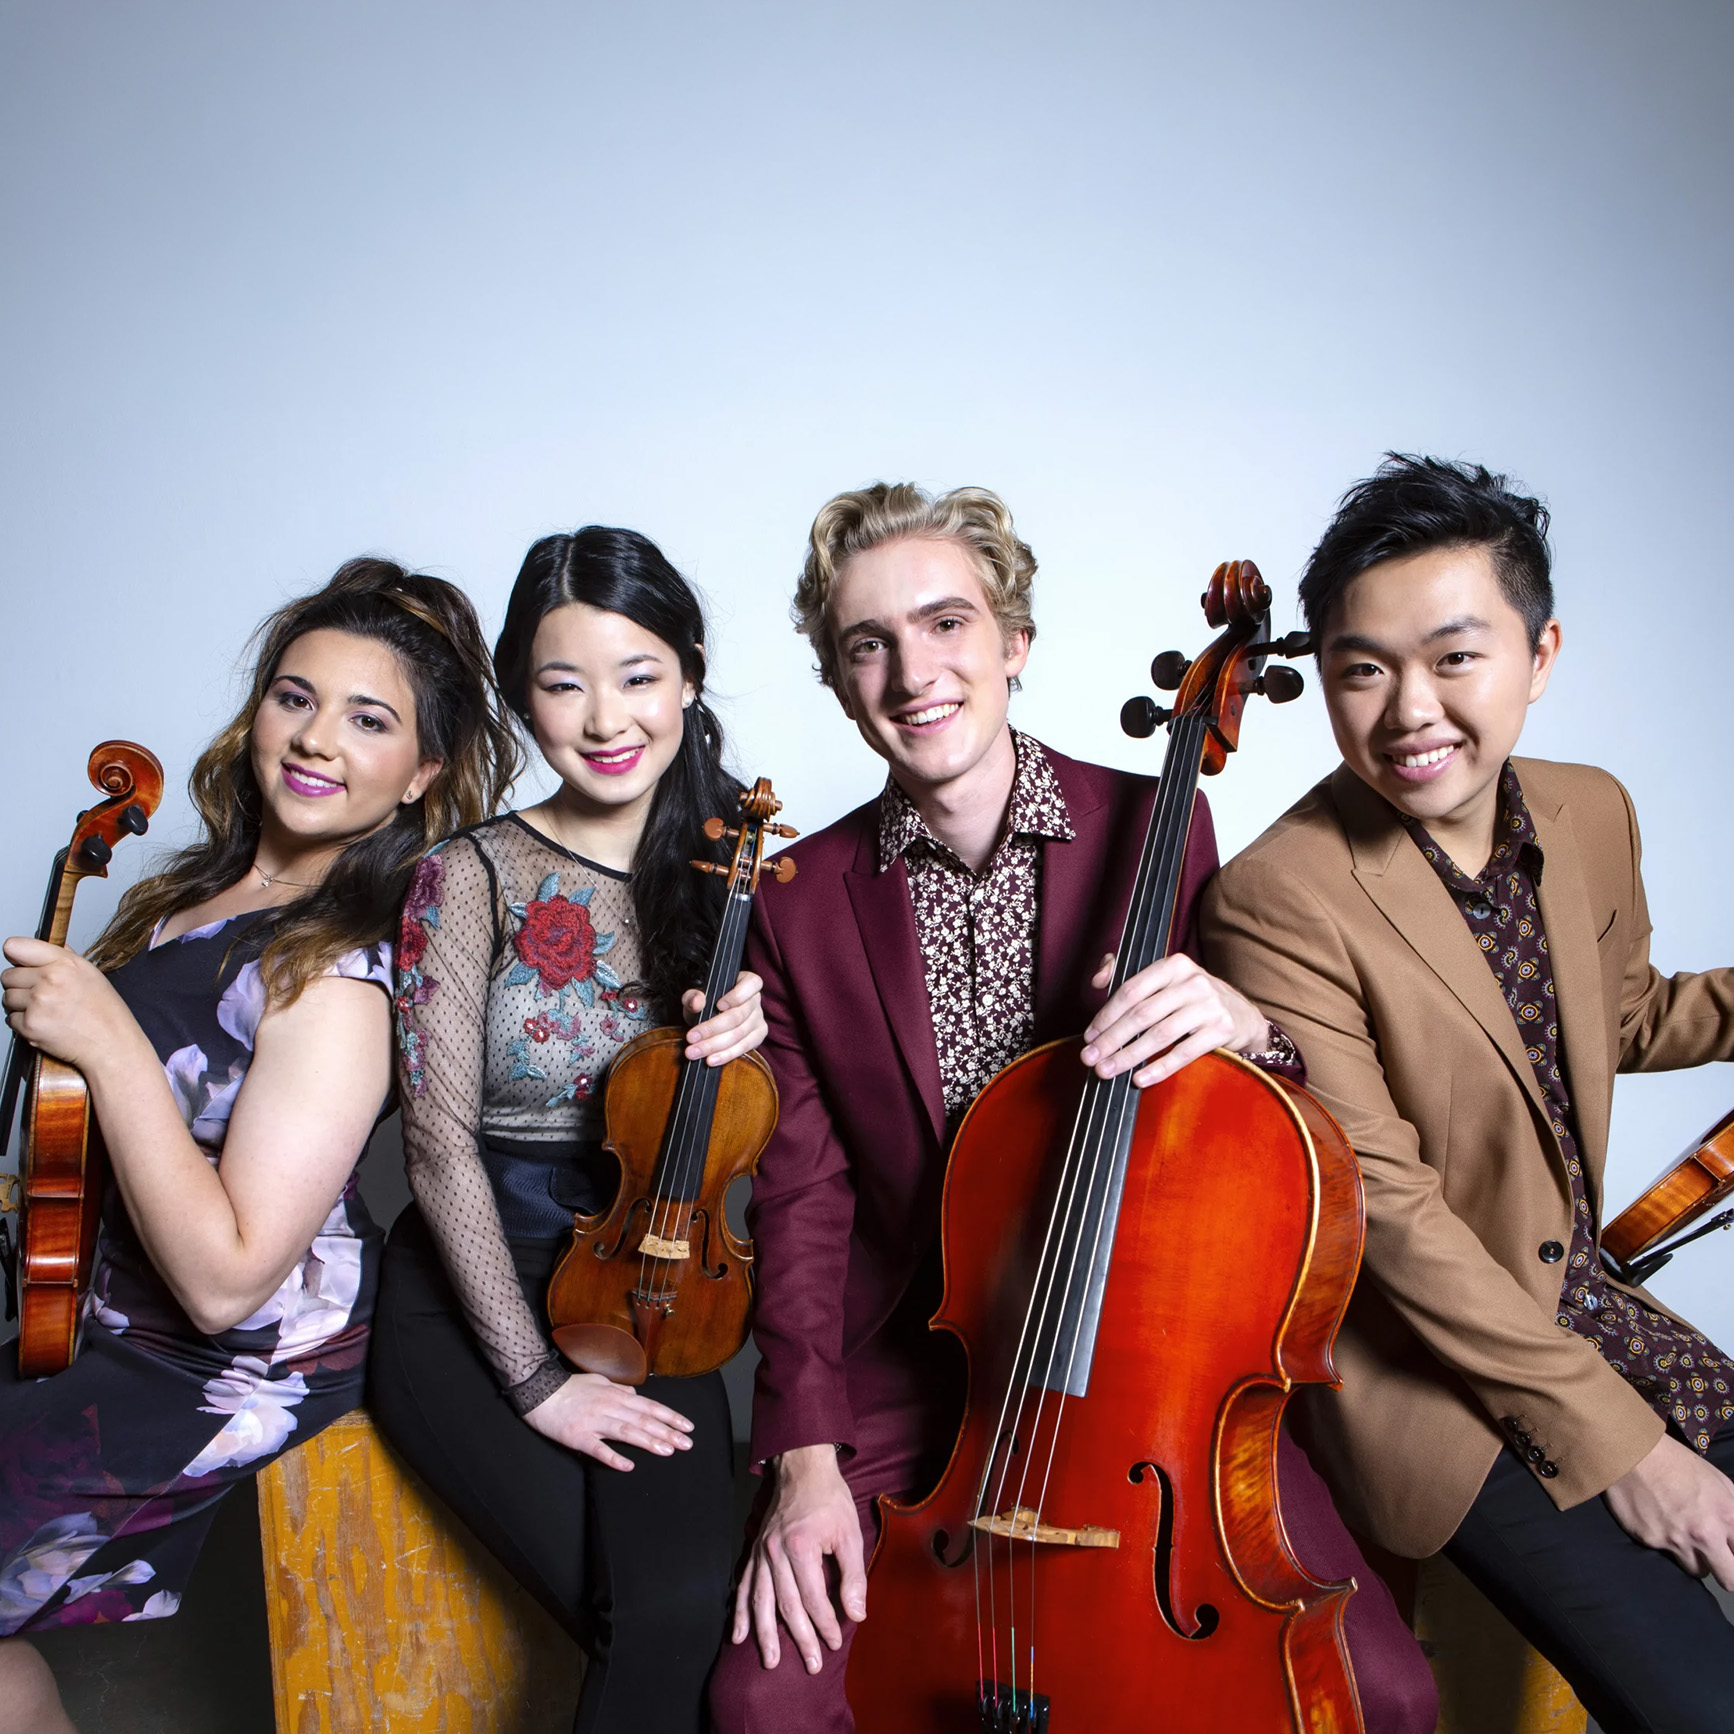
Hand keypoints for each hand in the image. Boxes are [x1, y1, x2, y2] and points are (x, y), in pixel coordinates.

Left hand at [2, 937, 140, 1072]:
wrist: (110, 1043)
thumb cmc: (105, 1011)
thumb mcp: (90, 973)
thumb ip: (62, 957)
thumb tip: (40, 948)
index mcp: (65, 963)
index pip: (16, 947)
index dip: (16, 956)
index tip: (20, 963)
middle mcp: (49, 980)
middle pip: (8, 976)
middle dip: (20, 985)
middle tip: (42, 994)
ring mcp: (38, 1003)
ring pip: (8, 998)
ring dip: (20, 1005)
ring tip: (46, 1010)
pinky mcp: (30, 1025)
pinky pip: (11, 1019)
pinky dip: (24, 1023)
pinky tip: (45, 1023)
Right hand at [522, 1372, 695, 1471]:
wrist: (539, 1391)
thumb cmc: (569, 1387)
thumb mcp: (598, 1381)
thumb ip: (619, 1390)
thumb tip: (636, 1396)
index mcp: (615, 1395)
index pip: (649, 1406)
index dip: (670, 1416)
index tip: (688, 1426)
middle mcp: (609, 1407)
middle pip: (643, 1420)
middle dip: (667, 1432)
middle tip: (687, 1443)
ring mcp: (594, 1422)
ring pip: (627, 1432)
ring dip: (649, 1442)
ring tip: (668, 1451)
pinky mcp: (578, 1436)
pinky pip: (598, 1449)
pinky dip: (614, 1457)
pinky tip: (629, 1466)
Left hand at [682, 970, 766, 1066]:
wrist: (712, 1020)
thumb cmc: (707, 1003)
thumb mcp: (697, 997)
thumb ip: (694, 997)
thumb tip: (697, 1002)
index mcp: (747, 982)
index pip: (751, 984)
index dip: (736, 996)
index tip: (718, 1005)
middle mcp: (756, 1000)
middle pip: (738, 1016)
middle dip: (712, 1029)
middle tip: (691, 1038)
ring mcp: (759, 1019)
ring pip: (739, 1034)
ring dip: (714, 1045)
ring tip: (694, 1052)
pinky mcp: (758, 1037)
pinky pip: (744, 1048)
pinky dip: (726, 1055)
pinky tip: (711, 1060)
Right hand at [731, 1442, 865, 1671]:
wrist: (802, 1467)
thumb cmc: (830, 1499)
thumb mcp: (850, 1533)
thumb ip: (852, 1576)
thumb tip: (856, 1613)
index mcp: (800, 1546)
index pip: (813, 1598)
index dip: (826, 1623)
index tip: (835, 1642)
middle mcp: (775, 1552)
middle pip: (786, 1606)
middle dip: (799, 1639)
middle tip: (811, 1665)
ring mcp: (761, 1552)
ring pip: (760, 1601)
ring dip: (765, 1634)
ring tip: (769, 1661)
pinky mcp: (754, 1550)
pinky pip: (743, 1585)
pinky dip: (739, 1612)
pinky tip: (739, 1635)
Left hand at [1080, 952, 1270, 1088]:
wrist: (1241, 1015)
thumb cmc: (1191, 999)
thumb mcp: (1165, 979)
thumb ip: (1127, 974)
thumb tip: (1097, 980)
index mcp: (1173, 966)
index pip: (1131, 991)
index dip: (1106, 1015)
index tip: (1089, 1036)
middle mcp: (1192, 982)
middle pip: (1142, 1014)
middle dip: (1111, 1040)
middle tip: (1090, 1059)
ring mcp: (1209, 1006)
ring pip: (1160, 1035)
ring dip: (1129, 1056)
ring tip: (1107, 1071)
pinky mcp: (1222, 1029)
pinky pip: (1184, 1053)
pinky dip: (1159, 1068)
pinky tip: (1139, 1079)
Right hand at [1603, 1433, 1733, 1589]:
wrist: (1633, 1451)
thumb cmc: (1678, 1462)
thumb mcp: (1720, 1481)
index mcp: (1727, 1517)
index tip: (1731, 1554)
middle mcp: (1705, 1535)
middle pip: (1729, 1580)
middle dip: (1726, 1573)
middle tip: (1717, 1560)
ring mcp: (1677, 1540)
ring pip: (1697, 1570)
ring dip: (1695, 1558)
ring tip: (1684, 1536)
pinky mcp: (1651, 1541)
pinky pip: (1667, 1554)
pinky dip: (1667, 1543)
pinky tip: (1659, 1523)